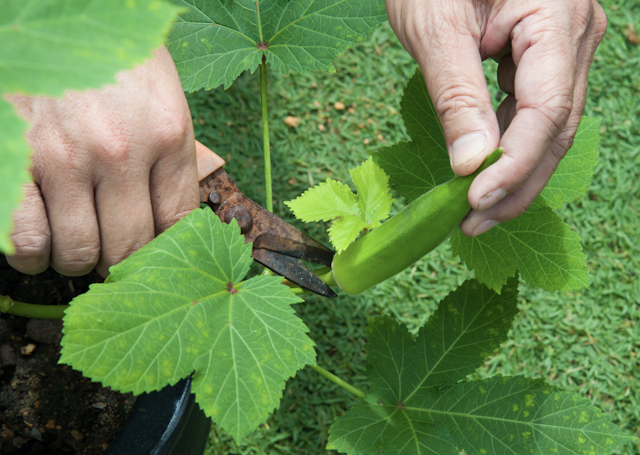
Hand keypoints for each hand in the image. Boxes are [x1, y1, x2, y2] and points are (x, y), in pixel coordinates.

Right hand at [6, 46, 222, 276]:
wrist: (51, 11)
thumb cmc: (109, 55)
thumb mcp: (160, 93)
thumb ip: (170, 154)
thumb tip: (173, 219)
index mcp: (167, 133)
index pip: (178, 223)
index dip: (165, 251)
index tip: (154, 255)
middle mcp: (121, 150)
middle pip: (131, 247)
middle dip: (122, 263)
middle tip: (112, 257)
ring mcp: (66, 158)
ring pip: (80, 253)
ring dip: (78, 262)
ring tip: (75, 249)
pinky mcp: (15, 160)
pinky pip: (27, 241)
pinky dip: (33, 257)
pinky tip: (40, 247)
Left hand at [386, 0, 605, 235]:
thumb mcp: (436, 30)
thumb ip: (458, 97)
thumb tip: (471, 166)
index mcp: (557, 16)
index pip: (547, 111)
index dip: (513, 165)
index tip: (474, 203)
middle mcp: (572, 33)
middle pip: (554, 128)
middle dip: (515, 183)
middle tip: (472, 224)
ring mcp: (560, 46)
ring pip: (545, 126)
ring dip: (510, 172)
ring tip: (472, 211)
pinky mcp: (539, 56)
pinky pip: (529, 110)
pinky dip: (504, 145)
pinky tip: (479, 172)